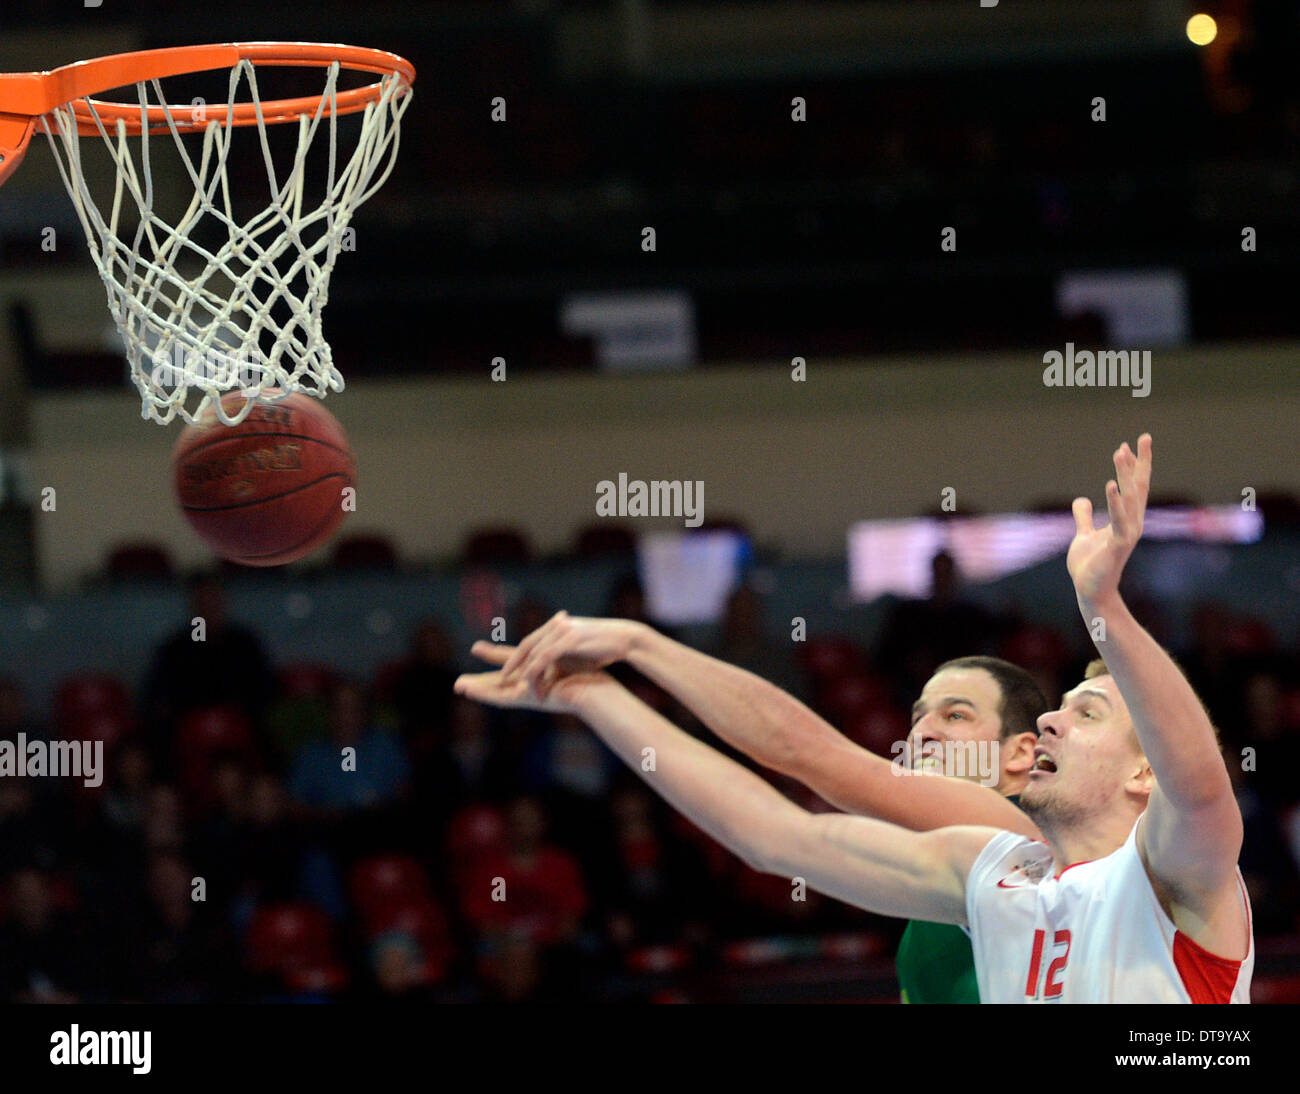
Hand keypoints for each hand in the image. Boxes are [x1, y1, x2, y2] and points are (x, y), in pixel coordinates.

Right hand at [455, 640, 612, 713]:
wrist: (594, 688)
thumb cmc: (586, 669)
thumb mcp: (564, 646)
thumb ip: (556, 634)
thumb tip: (558, 615)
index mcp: (536, 672)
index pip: (510, 663)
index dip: (493, 657)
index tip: (476, 648)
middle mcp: (529, 686)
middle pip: (498, 683)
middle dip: (478, 681)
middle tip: (457, 682)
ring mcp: (526, 695)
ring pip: (496, 693)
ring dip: (476, 689)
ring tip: (458, 687)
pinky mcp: (526, 700)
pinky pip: (501, 698)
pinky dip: (485, 695)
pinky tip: (471, 692)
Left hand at [498, 612, 642, 693]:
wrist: (626, 639)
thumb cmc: (606, 646)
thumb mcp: (581, 647)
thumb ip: (565, 651)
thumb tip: (555, 662)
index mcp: (558, 626)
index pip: (531, 641)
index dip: (517, 656)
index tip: (505, 670)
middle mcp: (558, 625)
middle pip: (527, 645)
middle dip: (511, 662)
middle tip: (501, 678)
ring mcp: (563, 631)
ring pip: (535, 653)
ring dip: (524, 672)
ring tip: (516, 687)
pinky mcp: (569, 640)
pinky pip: (546, 657)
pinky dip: (536, 671)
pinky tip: (530, 683)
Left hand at [1067, 433, 1151, 606]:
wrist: (1090, 590)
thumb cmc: (1090, 565)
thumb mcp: (1084, 535)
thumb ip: (1084, 518)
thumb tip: (1081, 500)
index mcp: (1126, 518)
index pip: (1134, 486)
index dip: (1136, 465)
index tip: (1135, 442)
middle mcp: (1132, 522)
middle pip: (1138, 486)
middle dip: (1139, 462)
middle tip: (1142, 438)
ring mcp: (1127, 532)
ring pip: (1129, 498)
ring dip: (1125, 474)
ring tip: (1121, 452)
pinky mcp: (1118, 544)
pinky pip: (1118, 519)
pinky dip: (1115, 502)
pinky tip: (1110, 485)